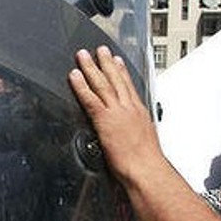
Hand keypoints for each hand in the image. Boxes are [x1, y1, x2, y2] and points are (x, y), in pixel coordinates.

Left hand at [69, 46, 157, 182]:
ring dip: (91, 67)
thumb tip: (131, 137)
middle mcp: (129, 108)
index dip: (122, 72)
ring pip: (102, 84)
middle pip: (116, 80)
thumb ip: (135, 134)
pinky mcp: (105, 119)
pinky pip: (90, 98)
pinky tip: (74, 76)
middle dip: (106, 63)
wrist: (146, 170)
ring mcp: (117, 112)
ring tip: (82, 56)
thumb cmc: (146, 162)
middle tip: (99, 50)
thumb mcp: (145, 142)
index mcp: (139, 113)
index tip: (117, 61)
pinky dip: (81, 86)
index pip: (129, 87)